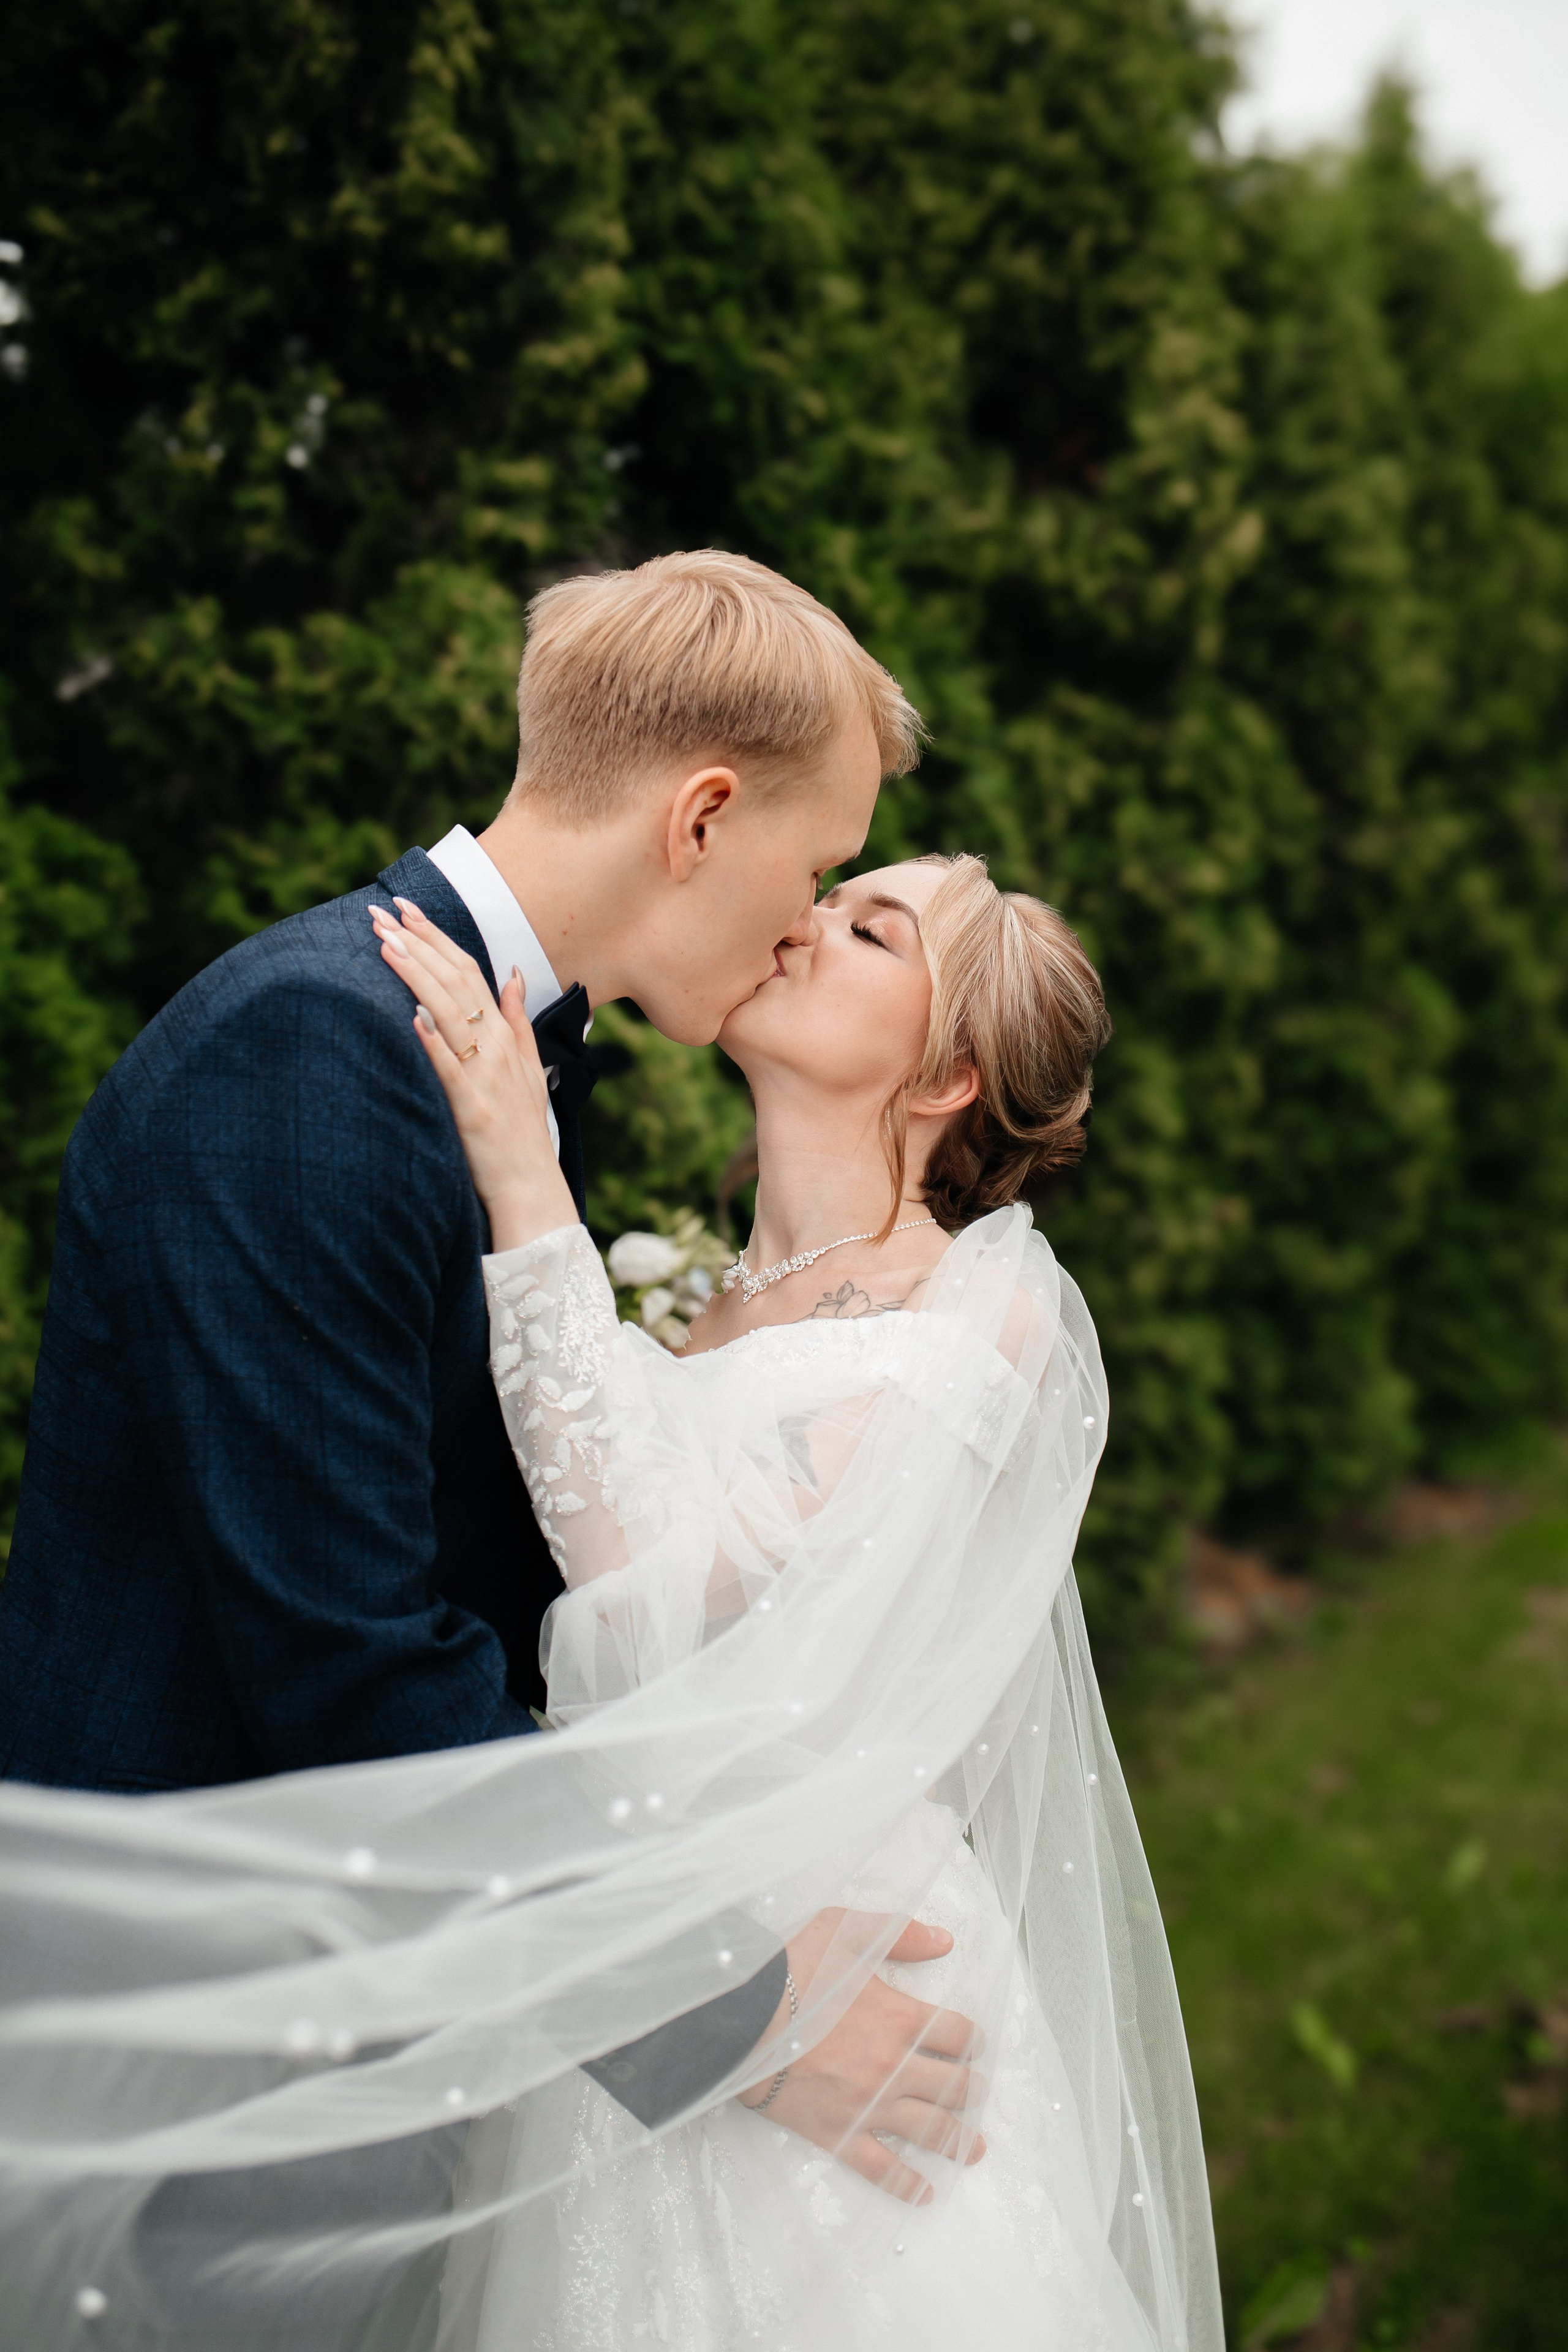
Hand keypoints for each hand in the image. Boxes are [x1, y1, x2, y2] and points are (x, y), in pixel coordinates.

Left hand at [370, 897, 577, 1248]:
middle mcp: (495, 1047)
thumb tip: (512, 973)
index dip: (436, 938)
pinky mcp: (470, 1106)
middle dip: (416, 943)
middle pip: (454, 981)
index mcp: (505, 1035)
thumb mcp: (528, 1066)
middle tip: (380, 912)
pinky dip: (432, 1040)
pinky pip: (449, 1067)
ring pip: (448, 1012)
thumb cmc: (521, 1128)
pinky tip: (410, 1014)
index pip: (468, 971)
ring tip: (384, 945)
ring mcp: (484, 1075)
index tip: (405, 910)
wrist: (529, 1183)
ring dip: (416, 975)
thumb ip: (518, 1018)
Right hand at [738, 1908, 986, 2204]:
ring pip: (928, 2130)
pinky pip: (881, 2167)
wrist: (741, 2017)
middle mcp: (895, 2066)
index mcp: (901, 2017)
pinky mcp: (839, 2133)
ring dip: (957, 2141)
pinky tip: (924, 2193)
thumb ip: (900, 1934)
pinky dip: (906, 2184)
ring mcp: (869, 2104)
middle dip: (972, 2092)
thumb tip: (945, 1941)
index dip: (972, 2040)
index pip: (957, 2034)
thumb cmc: (790, 1970)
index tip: (974, 2046)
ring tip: (974, 2151)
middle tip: (977, 2095)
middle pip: (953, 2086)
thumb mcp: (845, 1931)